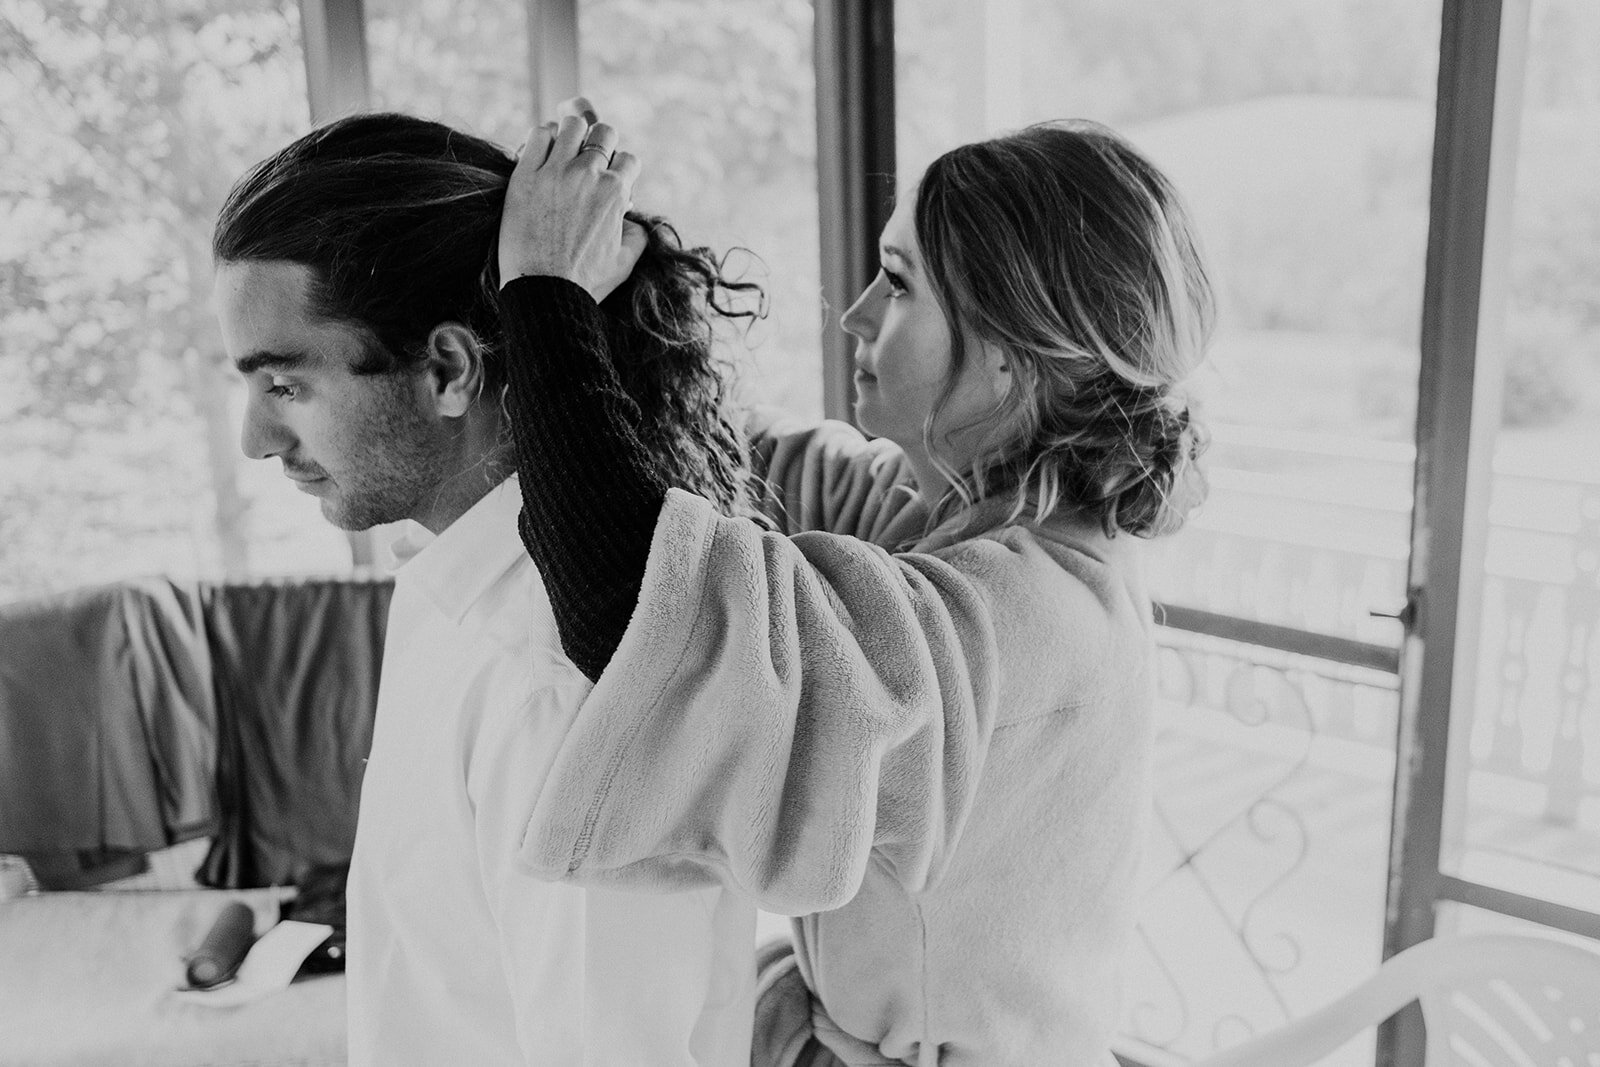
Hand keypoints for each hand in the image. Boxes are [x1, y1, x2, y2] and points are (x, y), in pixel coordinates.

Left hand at [498, 115, 646, 301]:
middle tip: (588, 158)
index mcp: (616, 194)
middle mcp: (589, 176)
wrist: (543, 291)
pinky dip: (543, 137)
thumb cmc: (584, 282)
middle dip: (600, 142)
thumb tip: (631, 218)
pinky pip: (539, 134)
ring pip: (572, 125)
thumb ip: (638, 235)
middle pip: (604, 131)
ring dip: (572, 133)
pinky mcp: (526, 175)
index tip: (608, 180)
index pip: (628, 158)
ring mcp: (556, 172)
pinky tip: (542, 153)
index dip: (620, 169)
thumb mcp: (625, 262)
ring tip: (564, 150)